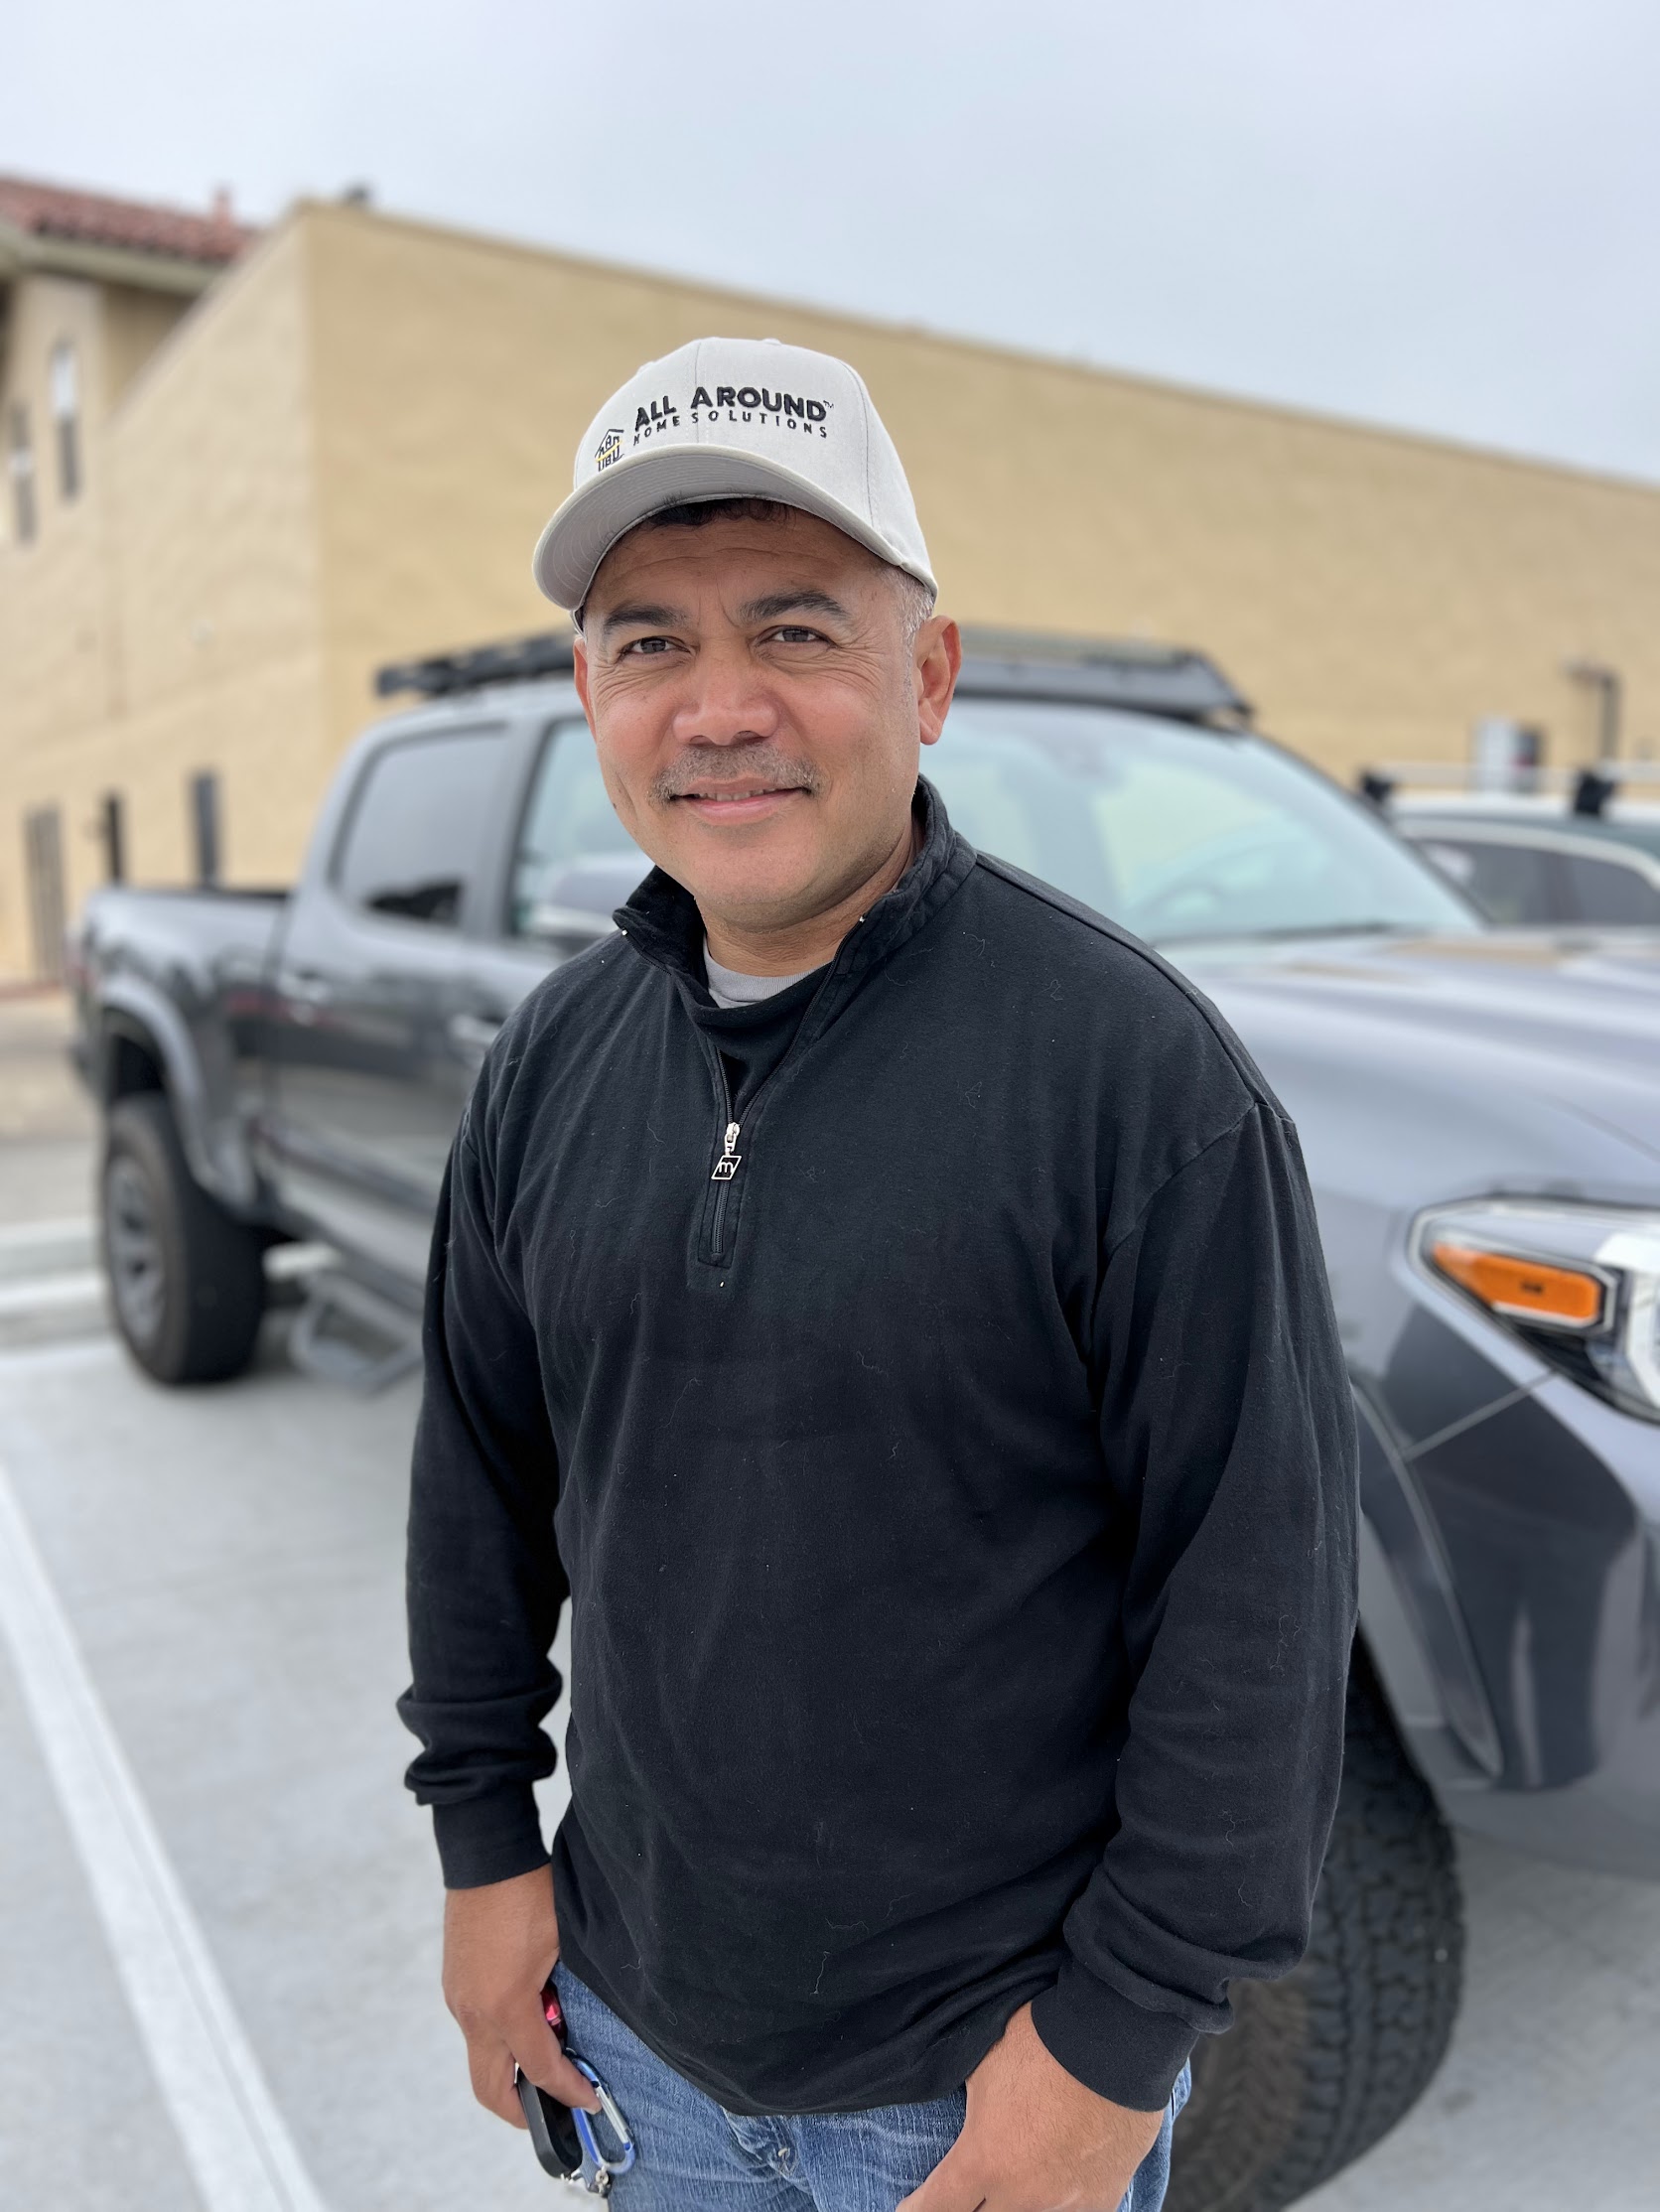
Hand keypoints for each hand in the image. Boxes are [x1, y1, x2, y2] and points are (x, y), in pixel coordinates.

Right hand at [441, 1865, 598, 2125]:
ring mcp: (458, 1998)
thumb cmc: (531, 1892)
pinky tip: (527, 2024)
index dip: (568, 2091)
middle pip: (489, 2089)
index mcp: (505, 2005)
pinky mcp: (454, 1984)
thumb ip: (564, 1996)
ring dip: (510, 2072)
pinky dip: (500, 2043)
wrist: (487, 1855)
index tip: (590, 2101)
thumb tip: (570, 2028)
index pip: (539, 2069)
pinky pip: (474, 2030)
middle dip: (522, 2112)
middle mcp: (473, 2011)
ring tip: (547, 2066)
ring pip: (480, 2060)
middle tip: (554, 2114)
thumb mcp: (562, 1947)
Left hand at [898, 2003, 1162, 2211]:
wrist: (1115, 2036)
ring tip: (1011, 2184)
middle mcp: (1021, 2195)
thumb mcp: (982, 2060)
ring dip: (1012, 2204)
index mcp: (982, 2160)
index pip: (934, 2208)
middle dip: (966, 2207)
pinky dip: (1057, 2207)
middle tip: (964, 2193)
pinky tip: (1053, 2192)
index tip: (909, 2207)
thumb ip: (967, 2100)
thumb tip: (955, 2103)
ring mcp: (1065, 2204)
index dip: (916, 2209)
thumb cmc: (1042, 2038)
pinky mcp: (1102, 2199)